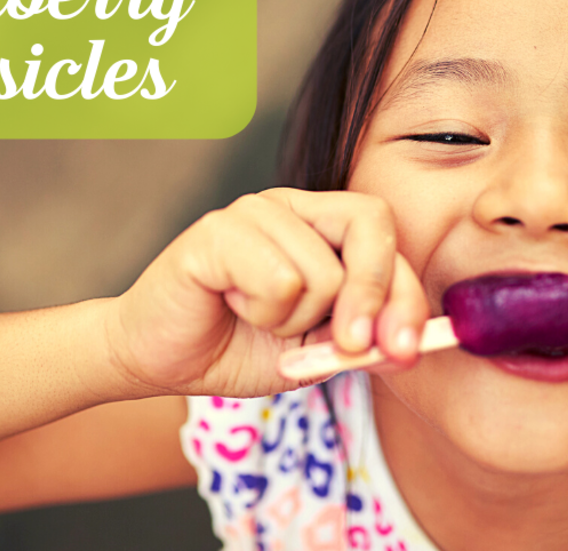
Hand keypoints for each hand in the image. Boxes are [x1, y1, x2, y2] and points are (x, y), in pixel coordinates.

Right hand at [110, 188, 429, 398]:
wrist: (161, 359)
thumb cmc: (237, 347)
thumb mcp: (314, 354)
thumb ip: (360, 342)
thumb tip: (407, 345)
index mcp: (320, 226)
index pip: (385, 236)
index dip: (406, 294)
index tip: (405, 350)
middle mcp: (291, 207)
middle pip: (369, 224)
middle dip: (371, 296)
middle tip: (350, 346)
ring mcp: (253, 211)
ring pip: (323, 271)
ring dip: (295, 320)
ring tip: (257, 317)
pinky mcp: (217, 231)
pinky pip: (280, 281)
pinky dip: (262, 313)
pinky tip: (232, 306)